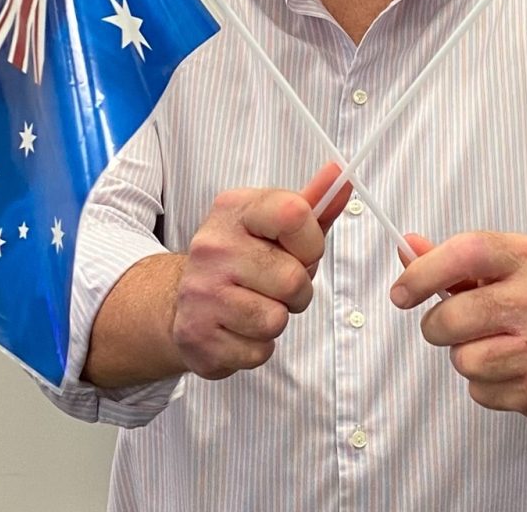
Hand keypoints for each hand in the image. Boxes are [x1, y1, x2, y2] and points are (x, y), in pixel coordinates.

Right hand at [170, 162, 351, 379]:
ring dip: (277, 319)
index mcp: (234, 209)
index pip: (295, 213)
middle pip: (292, 279)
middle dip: (297, 290)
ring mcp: (200, 292)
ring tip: (257, 305)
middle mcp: (212, 246)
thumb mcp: (274, 224)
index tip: (301, 250)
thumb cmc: (243, 258)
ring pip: (275, 320)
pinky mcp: (197, 337)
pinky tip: (239, 328)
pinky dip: (257, 346)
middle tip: (276, 286)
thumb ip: (314, 203)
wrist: (183, 300)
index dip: (311, 241)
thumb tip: (343, 174)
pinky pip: (257, 352)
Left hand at [390, 231, 526, 418]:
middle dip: (436, 324)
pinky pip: (480, 391)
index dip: (423, 272)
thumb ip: (449, 259)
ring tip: (485, 343)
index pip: (467, 252)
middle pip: (455, 316)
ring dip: (462, 355)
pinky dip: (482, 383)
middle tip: (448, 323)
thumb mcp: (497, 265)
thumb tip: (407, 247)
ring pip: (464, 359)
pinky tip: (504, 366)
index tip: (401, 292)